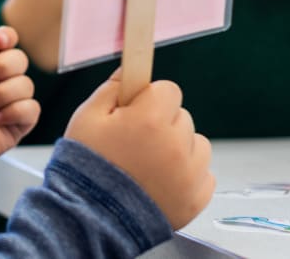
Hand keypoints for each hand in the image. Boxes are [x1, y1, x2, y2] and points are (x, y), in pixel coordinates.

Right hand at [65, 78, 213, 228]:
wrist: (92, 218)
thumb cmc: (86, 167)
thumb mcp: (86, 117)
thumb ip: (111, 88)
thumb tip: (129, 71)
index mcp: (151, 119)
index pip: (168, 89)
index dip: (149, 99)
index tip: (136, 111)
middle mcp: (177, 144)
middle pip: (181, 116)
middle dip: (162, 123)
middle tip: (135, 142)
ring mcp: (190, 172)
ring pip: (196, 143)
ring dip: (178, 148)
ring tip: (148, 164)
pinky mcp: (197, 197)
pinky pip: (203, 173)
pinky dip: (186, 175)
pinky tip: (160, 181)